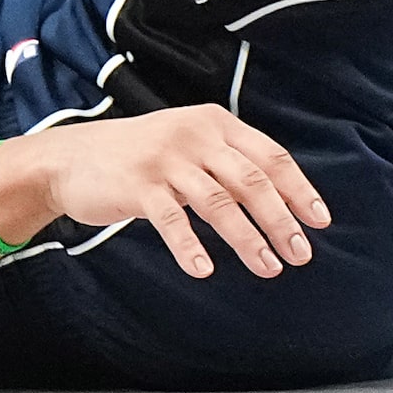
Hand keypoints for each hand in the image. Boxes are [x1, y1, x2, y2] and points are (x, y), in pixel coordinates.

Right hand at [20, 104, 326, 280]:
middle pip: (252, 182)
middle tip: (300, 254)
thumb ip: (229, 161)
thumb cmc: (141, 155)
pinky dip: (190, 247)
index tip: (319, 221)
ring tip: (268, 268)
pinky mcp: (139, 185)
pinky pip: (171, 221)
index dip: (299, 190)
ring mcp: (167, 160)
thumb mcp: (189, 143)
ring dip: (248, 240)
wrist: (73, 157)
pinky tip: (204, 270)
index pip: (271, 157)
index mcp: (216, 123)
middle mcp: (196, 136)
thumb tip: (281, 199)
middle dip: (282, 221)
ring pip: (219, 203)